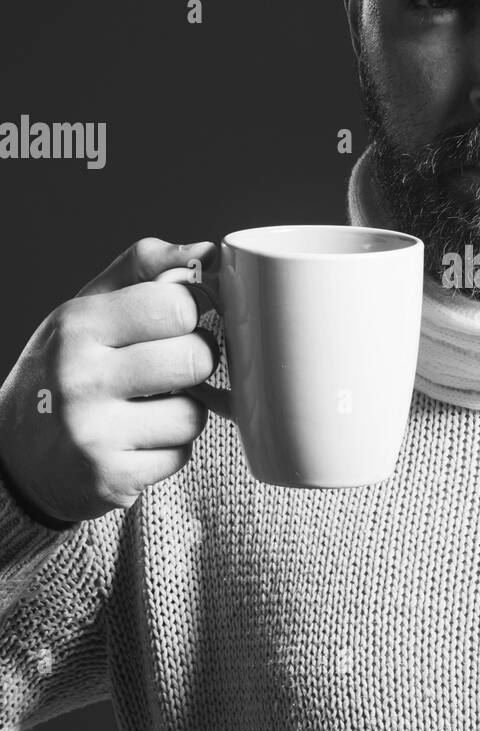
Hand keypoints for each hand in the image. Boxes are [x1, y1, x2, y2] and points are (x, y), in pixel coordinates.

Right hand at [0, 238, 219, 524]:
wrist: (16, 454)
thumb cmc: (65, 368)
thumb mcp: (87, 306)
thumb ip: (145, 267)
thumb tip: (208, 252)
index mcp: (78, 326)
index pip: (177, 304)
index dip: (190, 312)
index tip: (178, 320)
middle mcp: (80, 378)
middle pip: (195, 357)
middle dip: (192, 361)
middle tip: (168, 367)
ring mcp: (94, 433)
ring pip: (195, 413)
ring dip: (183, 410)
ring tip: (148, 407)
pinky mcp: (112, 478)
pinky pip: (180, 455)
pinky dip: (167, 449)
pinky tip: (135, 440)